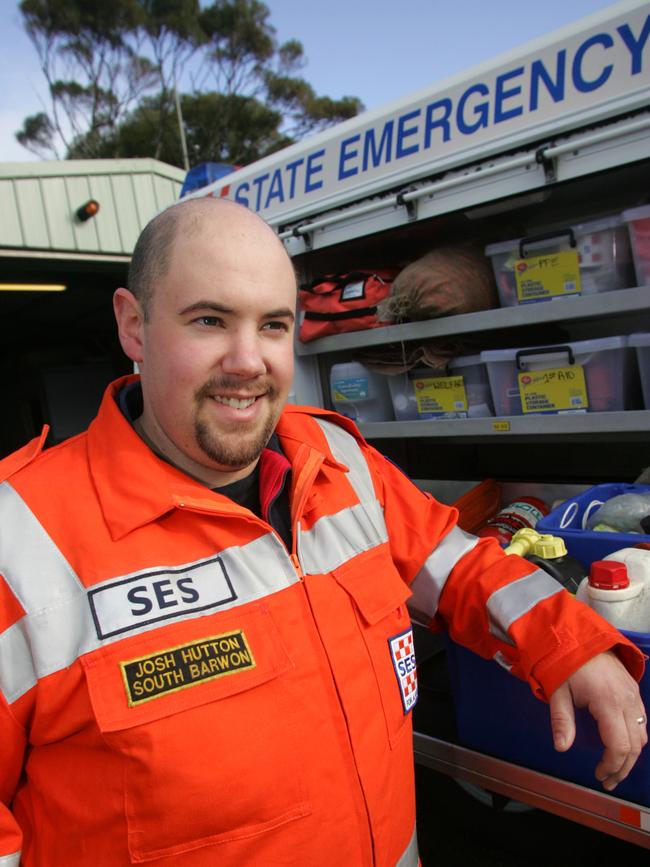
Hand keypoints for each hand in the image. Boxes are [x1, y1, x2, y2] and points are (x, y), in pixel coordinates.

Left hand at [549, 650, 646, 790]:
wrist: (578, 635)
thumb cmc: (565, 662)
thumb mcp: (558, 691)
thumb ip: (561, 720)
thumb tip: (561, 748)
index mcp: (607, 701)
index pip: (619, 745)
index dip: (611, 765)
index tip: (599, 775)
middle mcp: (626, 700)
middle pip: (635, 745)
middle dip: (623, 767)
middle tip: (608, 780)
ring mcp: (633, 695)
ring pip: (642, 735)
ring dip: (631, 755)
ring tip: (615, 769)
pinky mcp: (633, 691)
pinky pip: (641, 721)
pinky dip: (635, 738)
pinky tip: (621, 745)